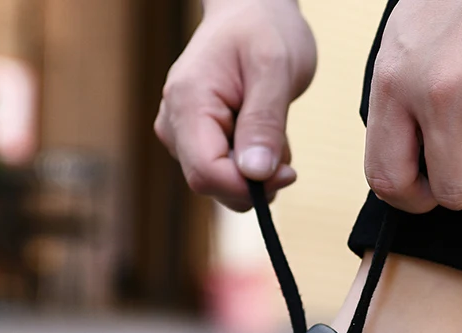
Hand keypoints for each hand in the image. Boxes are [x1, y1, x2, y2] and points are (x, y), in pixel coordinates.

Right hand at [154, 0, 316, 210]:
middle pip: (211, 184)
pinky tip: (259, 133)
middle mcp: (174, 124)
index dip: (246, 186)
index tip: (287, 173)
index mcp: (188, 102)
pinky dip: (249, 165)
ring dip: (255, 172)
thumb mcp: (275, 68)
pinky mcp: (194, 143)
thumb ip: (264, 122)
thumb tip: (255, 174)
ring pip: (219, 184)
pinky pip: (224, 174)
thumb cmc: (264, 30)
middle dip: (253, 181)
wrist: (250, 10)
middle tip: (285, 150)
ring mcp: (181, 135)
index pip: (207, 173)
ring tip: (271, 128)